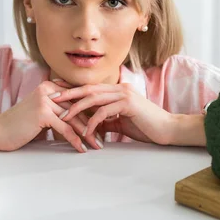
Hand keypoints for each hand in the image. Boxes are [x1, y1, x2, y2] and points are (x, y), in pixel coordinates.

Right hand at [0, 81, 101, 152]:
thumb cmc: (20, 125)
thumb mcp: (42, 112)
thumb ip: (58, 110)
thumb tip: (80, 119)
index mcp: (50, 86)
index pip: (77, 98)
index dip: (91, 111)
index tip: (104, 123)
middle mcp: (49, 90)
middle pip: (78, 108)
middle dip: (93, 124)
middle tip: (104, 136)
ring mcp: (46, 100)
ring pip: (74, 119)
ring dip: (88, 134)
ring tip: (97, 145)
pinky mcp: (42, 112)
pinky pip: (65, 129)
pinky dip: (75, 140)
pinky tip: (82, 148)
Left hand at [51, 83, 172, 144]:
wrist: (167, 129)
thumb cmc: (146, 126)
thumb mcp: (122, 123)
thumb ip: (107, 120)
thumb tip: (91, 125)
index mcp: (117, 90)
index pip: (91, 88)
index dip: (73, 90)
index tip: (57, 94)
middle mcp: (120, 88)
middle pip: (88, 89)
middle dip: (69, 94)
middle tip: (52, 99)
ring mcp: (124, 95)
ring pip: (94, 98)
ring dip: (77, 108)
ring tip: (63, 116)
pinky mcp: (128, 104)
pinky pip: (105, 112)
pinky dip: (93, 121)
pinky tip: (86, 131)